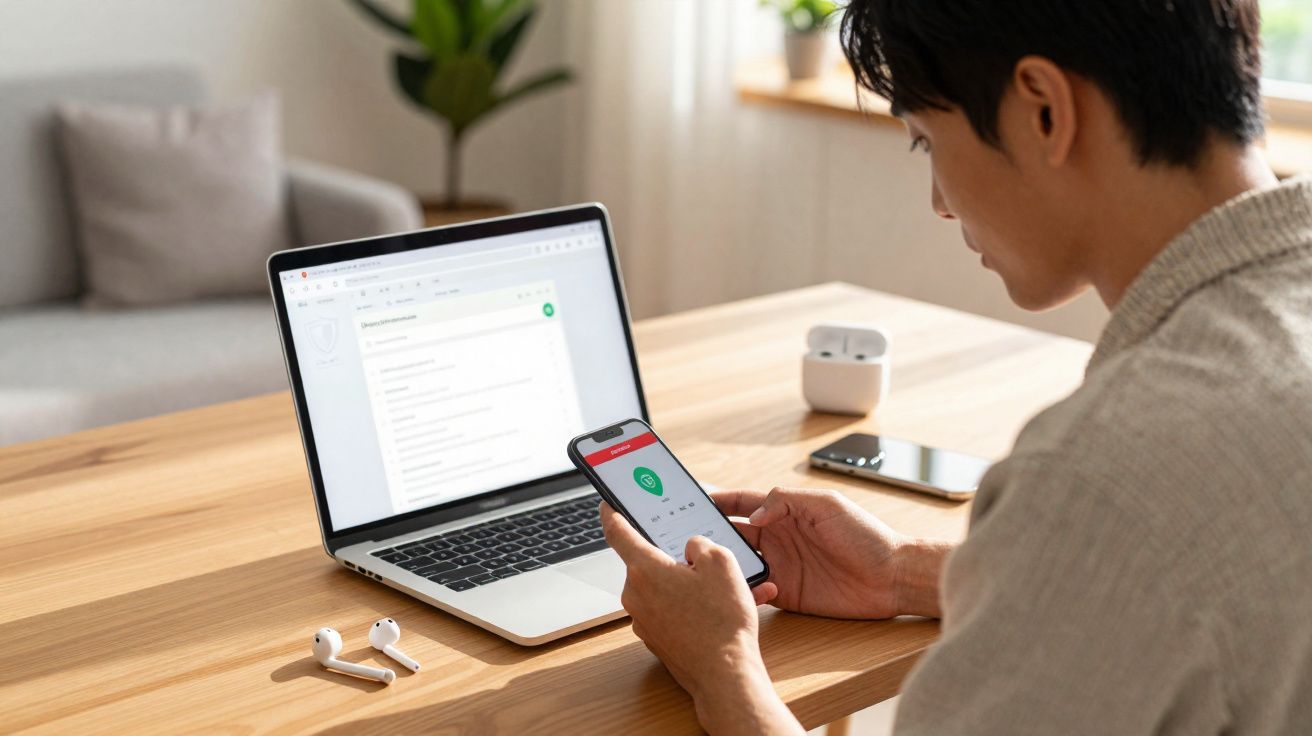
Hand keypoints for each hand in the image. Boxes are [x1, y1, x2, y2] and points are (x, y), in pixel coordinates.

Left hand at [600, 502, 801, 735]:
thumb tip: (691, 548)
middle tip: (700, 559)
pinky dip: (687, 606)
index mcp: (645, 569)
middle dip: (672, 557)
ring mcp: (643, 619)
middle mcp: (636, 594)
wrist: (725, 675)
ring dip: (685, 584)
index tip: (608, 503)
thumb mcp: (722, 563)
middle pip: (648, 561)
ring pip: (661, 588)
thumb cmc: (722, 621)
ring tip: (720, 590)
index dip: (612, 512)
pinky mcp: (655, 637)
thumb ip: (700, 543)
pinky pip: (668, 610)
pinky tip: (714, 611)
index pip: (617, 532)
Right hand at [713, 487, 946, 618]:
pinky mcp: (787, 593)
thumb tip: (753, 515)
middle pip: (734, 534)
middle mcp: (779, 538)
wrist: (892, 577)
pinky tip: (735, 587)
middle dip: (709, 533)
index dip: (718, 501)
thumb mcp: (826, 505)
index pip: (743, 504)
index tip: (692, 501)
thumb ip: (785, 501)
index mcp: (786, 513)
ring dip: (721, 562)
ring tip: (700, 563)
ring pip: (739, 563)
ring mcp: (782, 566)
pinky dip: (741, 588)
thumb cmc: (865, 535)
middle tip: (684, 536)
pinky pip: (755, 590)